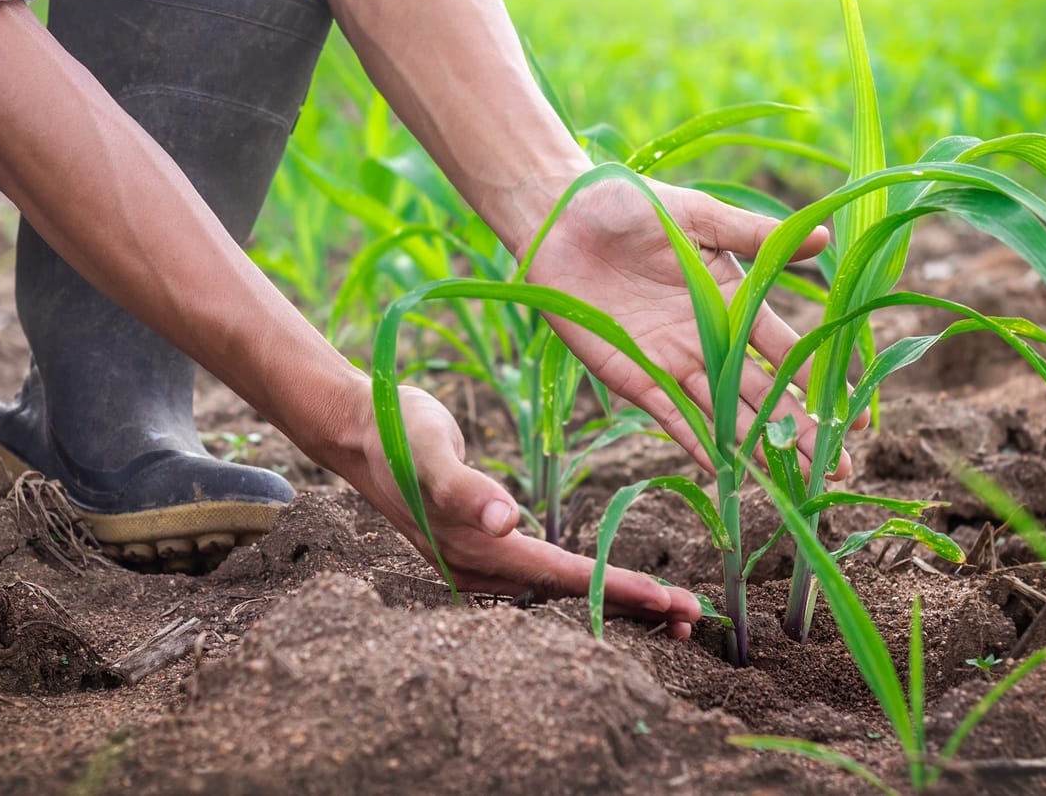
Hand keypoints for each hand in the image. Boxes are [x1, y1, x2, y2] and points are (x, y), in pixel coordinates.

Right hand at [327, 384, 701, 636]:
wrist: (355, 426)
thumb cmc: (396, 432)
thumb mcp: (428, 450)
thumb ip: (463, 486)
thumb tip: (504, 519)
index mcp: (475, 548)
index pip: (559, 578)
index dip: (614, 590)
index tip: (668, 603)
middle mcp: (478, 565)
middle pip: (563, 598)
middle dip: (627, 610)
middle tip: (690, 621)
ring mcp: (476, 560)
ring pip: (554, 593)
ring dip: (609, 602)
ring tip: (665, 614)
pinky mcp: (478, 546)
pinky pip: (539, 575)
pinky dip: (581, 583)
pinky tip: (603, 581)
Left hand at [525, 176, 857, 481]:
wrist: (560, 217)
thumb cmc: (628, 204)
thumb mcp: (700, 216)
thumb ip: (756, 235)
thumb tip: (826, 239)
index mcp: (729, 298)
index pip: (783, 348)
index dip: (816, 380)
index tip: (851, 413)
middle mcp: (706, 338)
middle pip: (762, 392)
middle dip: (800, 430)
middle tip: (839, 466)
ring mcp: (672, 361)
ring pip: (726, 413)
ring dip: (759, 446)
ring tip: (798, 480)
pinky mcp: (634, 375)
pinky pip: (672, 416)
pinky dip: (698, 444)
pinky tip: (728, 471)